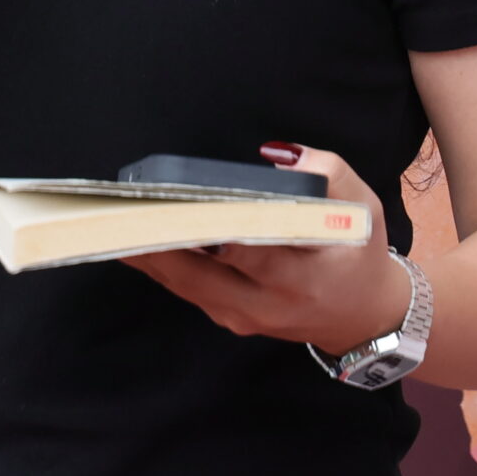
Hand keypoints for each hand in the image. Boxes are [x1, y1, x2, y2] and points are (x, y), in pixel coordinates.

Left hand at [119, 145, 411, 353]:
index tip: (177, 208)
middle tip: (120, 210)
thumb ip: (326, 173)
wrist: (364, 317)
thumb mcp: (362, 207)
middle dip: (157, 241)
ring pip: (184, 284)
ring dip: (147, 252)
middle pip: (200, 274)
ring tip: (112, 218)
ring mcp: (244, 318)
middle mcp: (267, 304)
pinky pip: (187, 289)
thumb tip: (276, 156)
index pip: (251, 254)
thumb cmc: (359, 253)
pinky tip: (133, 235)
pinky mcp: (229, 319)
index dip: (212, 233)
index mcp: (303, 277)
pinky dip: (159, 262)